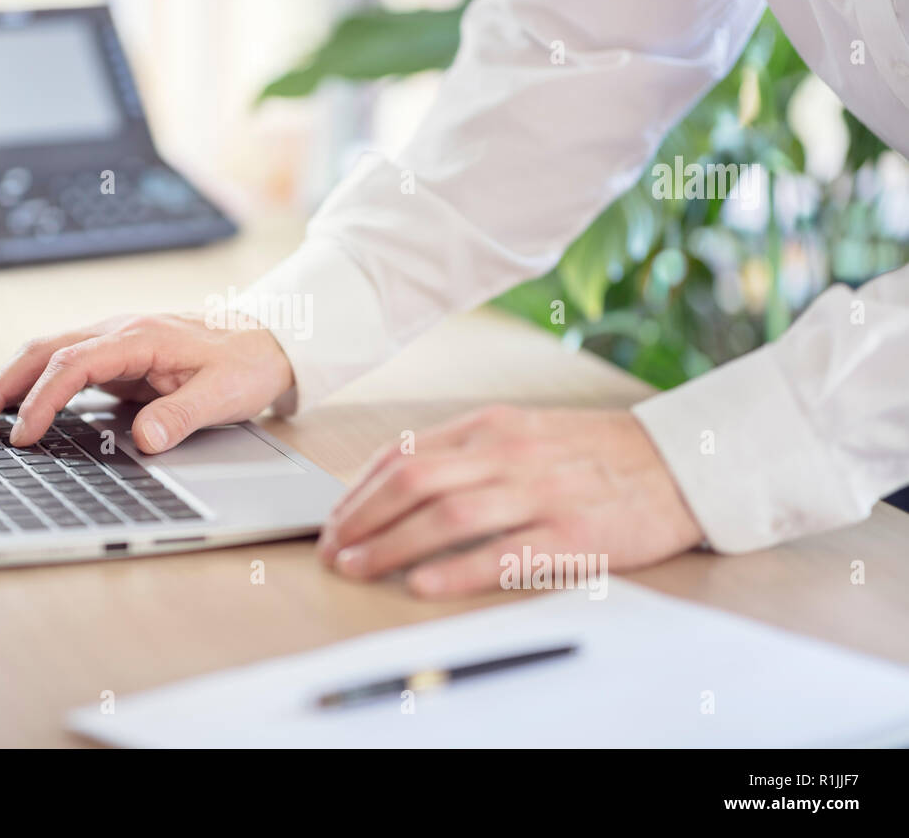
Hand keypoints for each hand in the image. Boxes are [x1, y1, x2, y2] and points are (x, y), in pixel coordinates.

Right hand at [0, 314, 293, 451]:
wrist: (267, 340)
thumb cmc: (246, 363)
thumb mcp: (225, 394)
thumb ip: (183, 416)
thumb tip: (145, 440)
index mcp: (139, 336)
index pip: (73, 365)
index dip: (44, 400)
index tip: (26, 436)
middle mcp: (116, 332)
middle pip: (42, 352)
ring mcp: (112, 343)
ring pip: (44, 356)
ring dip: (6, 384)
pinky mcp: (114, 359)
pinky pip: (61, 368)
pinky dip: (29, 385)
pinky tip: (11, 410)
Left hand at [317, 406, 702, 598]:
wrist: (680, 462)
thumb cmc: (594, 453)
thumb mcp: (523, 432)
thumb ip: (464, 452)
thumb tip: (395, 478)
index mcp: (491, 427)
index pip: (404, 454)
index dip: (358, 489)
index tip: (335, 519)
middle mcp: (508, 454)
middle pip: (413, 481)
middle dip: (360, 519)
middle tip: (332, 550)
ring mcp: (540, 492)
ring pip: (446, 515)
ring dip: (391, 544)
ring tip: (358, 567)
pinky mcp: (572, 534)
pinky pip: (503, 553)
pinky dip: (456, 570)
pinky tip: (423, 584)